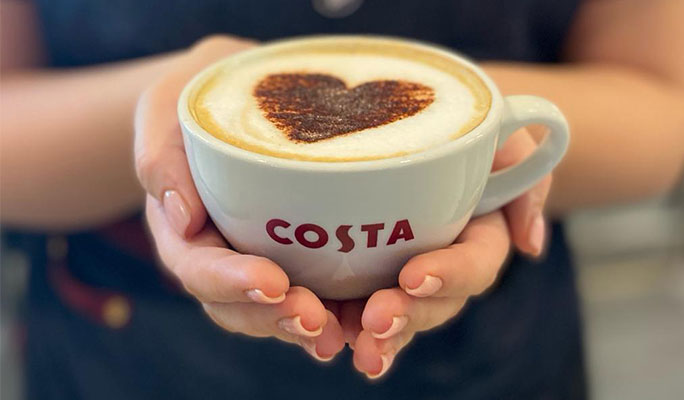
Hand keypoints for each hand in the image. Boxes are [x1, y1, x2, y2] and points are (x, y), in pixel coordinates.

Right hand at [135, 35, 344, 360]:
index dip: (233, 282)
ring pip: (273, 311)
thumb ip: (163, 157)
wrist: (239, 94)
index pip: (199, 267)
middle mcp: (219, 256)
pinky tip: (362, 322)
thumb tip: (180, 218)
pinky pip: (310, 295)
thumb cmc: (201, 96)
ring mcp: (256, 261)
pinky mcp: (294, 257)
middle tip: (315, 320)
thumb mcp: (168, 109)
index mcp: (183, 229)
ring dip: (305, 327)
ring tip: (341, 332)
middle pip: (237, 305)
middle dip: (274, 317)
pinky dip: (333, 313)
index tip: (273, 281)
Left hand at [346, 129, 552, 377]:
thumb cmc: (453, 116)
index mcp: (478, 232)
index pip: (475, 262)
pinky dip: (346, 324)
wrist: (404, 108)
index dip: (450, 275)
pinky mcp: (364, 271)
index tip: (414, 276)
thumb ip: (524, 170)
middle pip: (436, 301)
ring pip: (400, 314)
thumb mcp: (496, 126)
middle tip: (376, 319)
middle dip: (409, 314)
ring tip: (357, 345)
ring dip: (380, 336)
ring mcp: (403, 270)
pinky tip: (328, 338)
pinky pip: (358, 305)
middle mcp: (443, 259)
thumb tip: (530, 244)